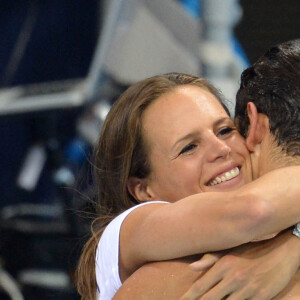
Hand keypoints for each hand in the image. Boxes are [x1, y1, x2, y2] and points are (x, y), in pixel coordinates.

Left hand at [180, 230, 299, 299]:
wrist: (280, 252)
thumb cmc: (250, 251)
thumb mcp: (229, 251)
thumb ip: (209, 258)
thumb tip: (191, 267)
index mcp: (222, 266)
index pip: (200, 286)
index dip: (188, 297)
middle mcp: (232, 278)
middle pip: (209, 299)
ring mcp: (247, 289)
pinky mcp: (261, 297)